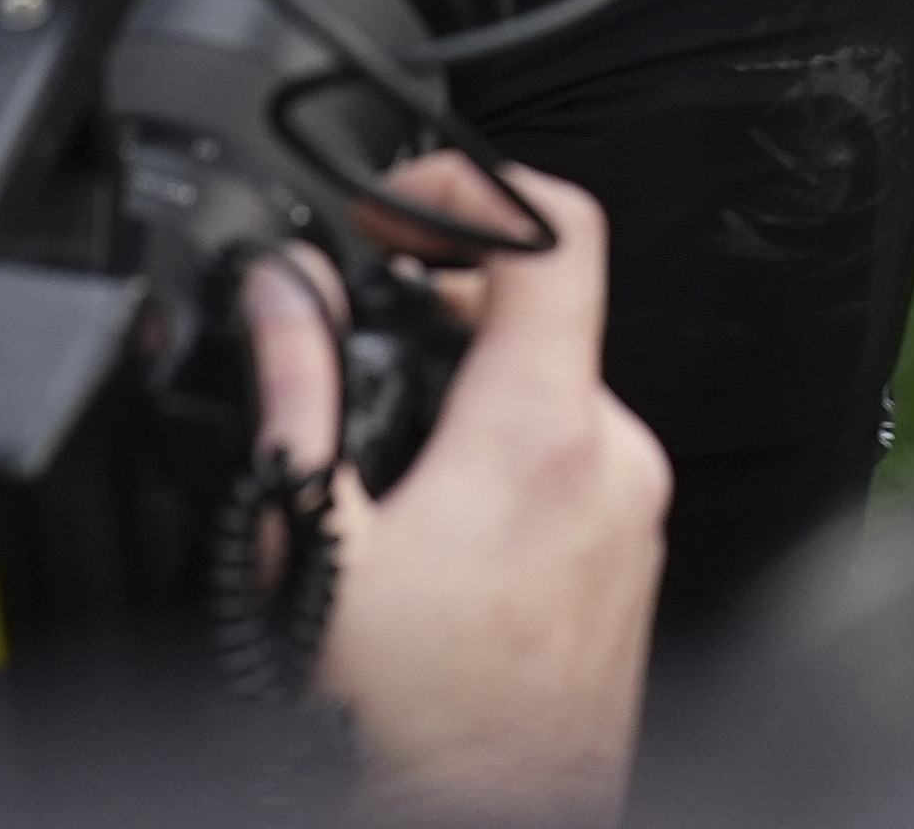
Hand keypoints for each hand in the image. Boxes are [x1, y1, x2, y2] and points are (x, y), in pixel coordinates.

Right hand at [245, 159, 666, 821]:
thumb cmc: (401, 728)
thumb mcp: (314, 541)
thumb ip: (297, 392)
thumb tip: (281, 291)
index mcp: (541, 430)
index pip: (554, 229)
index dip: (473, 186)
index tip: (402, 208)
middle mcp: (613, 461)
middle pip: (541, 319)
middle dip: (443, 316)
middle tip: (359, 345)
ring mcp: (632, 520)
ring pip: (554, 401)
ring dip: (470, 400)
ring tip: (386, 464)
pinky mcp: (630, 572)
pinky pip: (573, 474)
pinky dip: (505, 469)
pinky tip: (436, 536)